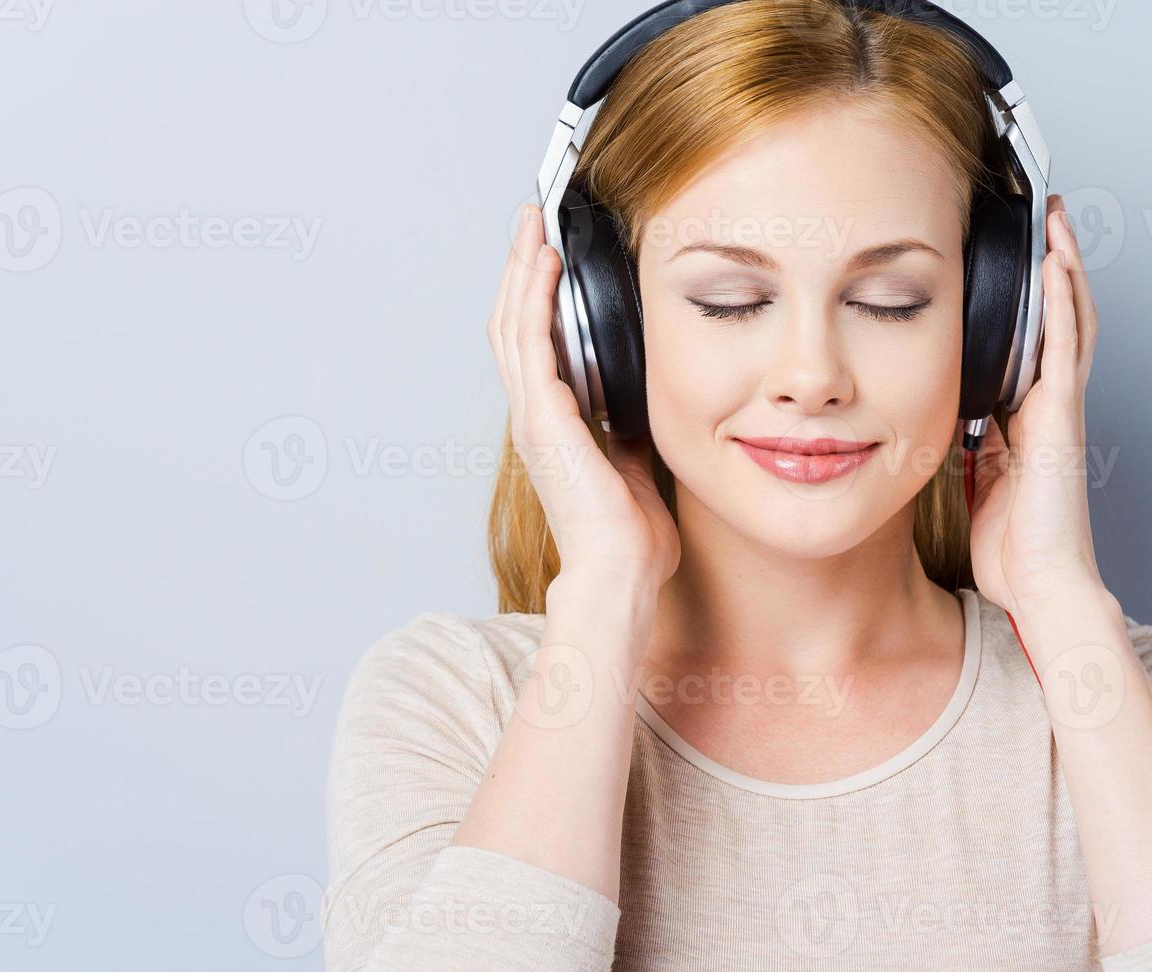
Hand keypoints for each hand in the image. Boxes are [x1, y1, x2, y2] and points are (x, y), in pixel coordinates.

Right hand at [487, 204, 680, 591]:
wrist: (620, 572)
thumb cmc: (627, 533)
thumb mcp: (633, 461)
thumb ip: (625, 425)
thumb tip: (639, 397)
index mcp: (553, 424)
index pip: (533, 344)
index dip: (533, 295)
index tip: (545, 252)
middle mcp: (534, 415)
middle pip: (512, 323)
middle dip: (520, 267)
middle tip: (530, 220)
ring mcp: (534, 416)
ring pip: (514, 324)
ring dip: (521, 270)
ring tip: (532, 225)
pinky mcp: (544, 419)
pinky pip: (532, 344)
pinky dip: (534, 298)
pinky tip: (544, 264)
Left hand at [967, 194, 1105, 618]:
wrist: (1040, 585)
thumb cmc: (1014, 546)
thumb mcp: (979, 479)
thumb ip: (973, 443)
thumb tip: (950, 420)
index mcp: (1030, 418)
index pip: (1033, 342)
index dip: (1032, 299)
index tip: (1017, 260)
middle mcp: (1051, 404)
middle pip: (1061, 319)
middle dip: (1054, 268)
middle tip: (1045, 217)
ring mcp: (1061, 407)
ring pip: (1071, 320)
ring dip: (1063, 267)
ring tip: (1053, 220)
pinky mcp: (1062, 414)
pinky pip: (1065, 346)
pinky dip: (1062, 302)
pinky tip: (1056, 264)